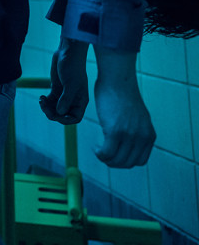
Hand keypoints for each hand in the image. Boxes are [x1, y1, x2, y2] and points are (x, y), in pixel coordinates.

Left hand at [39, 37, 88, 124]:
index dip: (65, 120)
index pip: (75, 118)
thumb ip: (66, 99)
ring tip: (41, 100)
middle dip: (52, 113)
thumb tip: (59, 112)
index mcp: (80, 100)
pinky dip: (45, 101)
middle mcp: (73, 99)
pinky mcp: (57, 89)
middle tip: (44, 105)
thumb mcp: (70, 84)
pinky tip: (41, 96)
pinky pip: (50, 101)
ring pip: (55, 108)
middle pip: (62, 114)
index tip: (55, 114)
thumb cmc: (73, 67)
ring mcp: (64, 94)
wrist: (67, 52)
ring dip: (47, 107)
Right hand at [90, 46, 155, 167]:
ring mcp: (130, 135)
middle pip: (127, 163)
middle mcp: (142, 137)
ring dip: (105, 158)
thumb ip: (135, 131)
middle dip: (113, 162)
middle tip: (102, 153)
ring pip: (116, 160)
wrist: (118, 80)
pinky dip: (99, 153)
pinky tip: (95, 146)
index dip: (125, 161)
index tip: (114, 154)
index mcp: (149, 135)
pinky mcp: (115, 131)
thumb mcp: (136, 117)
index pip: (139, 161)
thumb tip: (126, 141)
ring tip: (98, 149)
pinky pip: (106, 153)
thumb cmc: (122, 95)